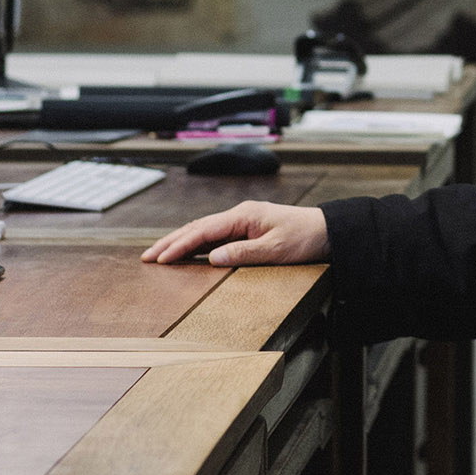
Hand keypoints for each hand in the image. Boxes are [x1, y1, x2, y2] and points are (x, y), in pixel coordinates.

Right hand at [141, 201, 329, 265]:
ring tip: (158, 254)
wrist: (329, 230)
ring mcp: (243, 221)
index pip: (203, 231)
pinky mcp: (248, 229)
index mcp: (243, 216)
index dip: (179, 245)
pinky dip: (197, 243)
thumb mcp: (276, 249)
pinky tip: (187, 252)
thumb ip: (243, 253)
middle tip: (146, 257)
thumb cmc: (306, 238)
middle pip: (197, 227)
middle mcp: (240, 215)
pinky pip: (216, 236)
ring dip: (181, 242)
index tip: (159, 258)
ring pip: (204, 230)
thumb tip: (212, 258)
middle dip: (171, 242)